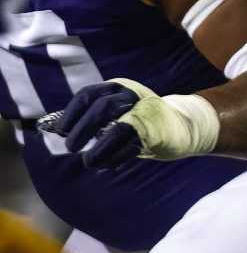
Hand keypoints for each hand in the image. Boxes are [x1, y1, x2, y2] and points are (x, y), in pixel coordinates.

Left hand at [42, 78, 217, 165]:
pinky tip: (107, 165)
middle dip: (82, 129)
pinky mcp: (157, 131)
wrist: (185, 127)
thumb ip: (94, 120)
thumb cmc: (143, 123)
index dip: (71, 113)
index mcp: (118, 87)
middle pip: (102, 108)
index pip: (88, 95)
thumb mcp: (118, 113)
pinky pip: (131, 145)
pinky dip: (115, 157)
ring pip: (117, 128)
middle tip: (70, 147)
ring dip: (98, 148)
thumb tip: (56, 129)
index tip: (62, 130)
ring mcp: (147, 112)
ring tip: (89, 162)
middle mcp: (132, 95)